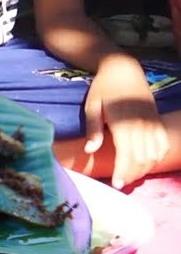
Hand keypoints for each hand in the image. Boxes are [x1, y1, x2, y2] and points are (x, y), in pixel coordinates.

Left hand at [84, 55, 169, 188]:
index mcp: (122, 122)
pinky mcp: (158, 120)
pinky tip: (146, 163)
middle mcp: (141, 125)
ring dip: (143, 168)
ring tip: (130, 175)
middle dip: (131, 174)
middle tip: (121, 182)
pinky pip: (162, 144)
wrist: (124, 70)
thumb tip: (90, 150)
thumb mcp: (92, 105)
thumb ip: (93, 128)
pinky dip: (157, 157)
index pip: (126, 154)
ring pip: (153, 154)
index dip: (122, 171)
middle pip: (141, 158)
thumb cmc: (103, 88)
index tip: (116, 184)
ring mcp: (152, 123)